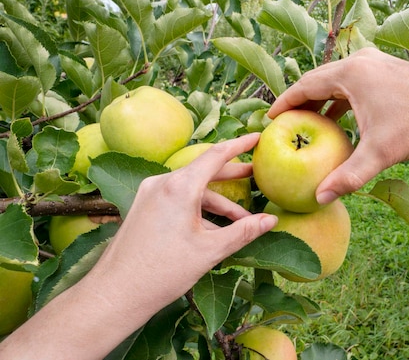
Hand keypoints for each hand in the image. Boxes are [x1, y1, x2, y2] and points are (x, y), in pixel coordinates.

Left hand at [87, 133, 277, 310]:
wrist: (115, 293)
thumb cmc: (161, 272)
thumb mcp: (210, 251)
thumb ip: (243, 232)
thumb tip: (271, 220)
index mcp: (179, 187)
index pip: (216, 155)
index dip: (240, 145)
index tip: (257, 137)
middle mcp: (162, 183)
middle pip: (204, 171)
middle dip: (232, 175)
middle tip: (255, 173)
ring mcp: (150, 194)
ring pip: (192, 190)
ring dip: (217, 202)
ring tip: (241, 219)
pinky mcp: (143, 207)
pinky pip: (177, 199)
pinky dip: (198, 209)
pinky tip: (214, 229)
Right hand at [269, 48, 408, 202]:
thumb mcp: (382, 152)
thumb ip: (349, 176)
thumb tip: (320, 198)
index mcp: (352, 72)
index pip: (305, 85)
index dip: (284, 103)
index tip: (268, 120)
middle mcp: (361, 61)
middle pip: (318, 80)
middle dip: (300, 103)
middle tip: (284, 126)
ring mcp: (376, 64)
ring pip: (337, 82)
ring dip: (321, 102)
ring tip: (308, 126)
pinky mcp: (387, 71)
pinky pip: (354, 84)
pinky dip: (341, 101)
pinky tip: (341, 122)